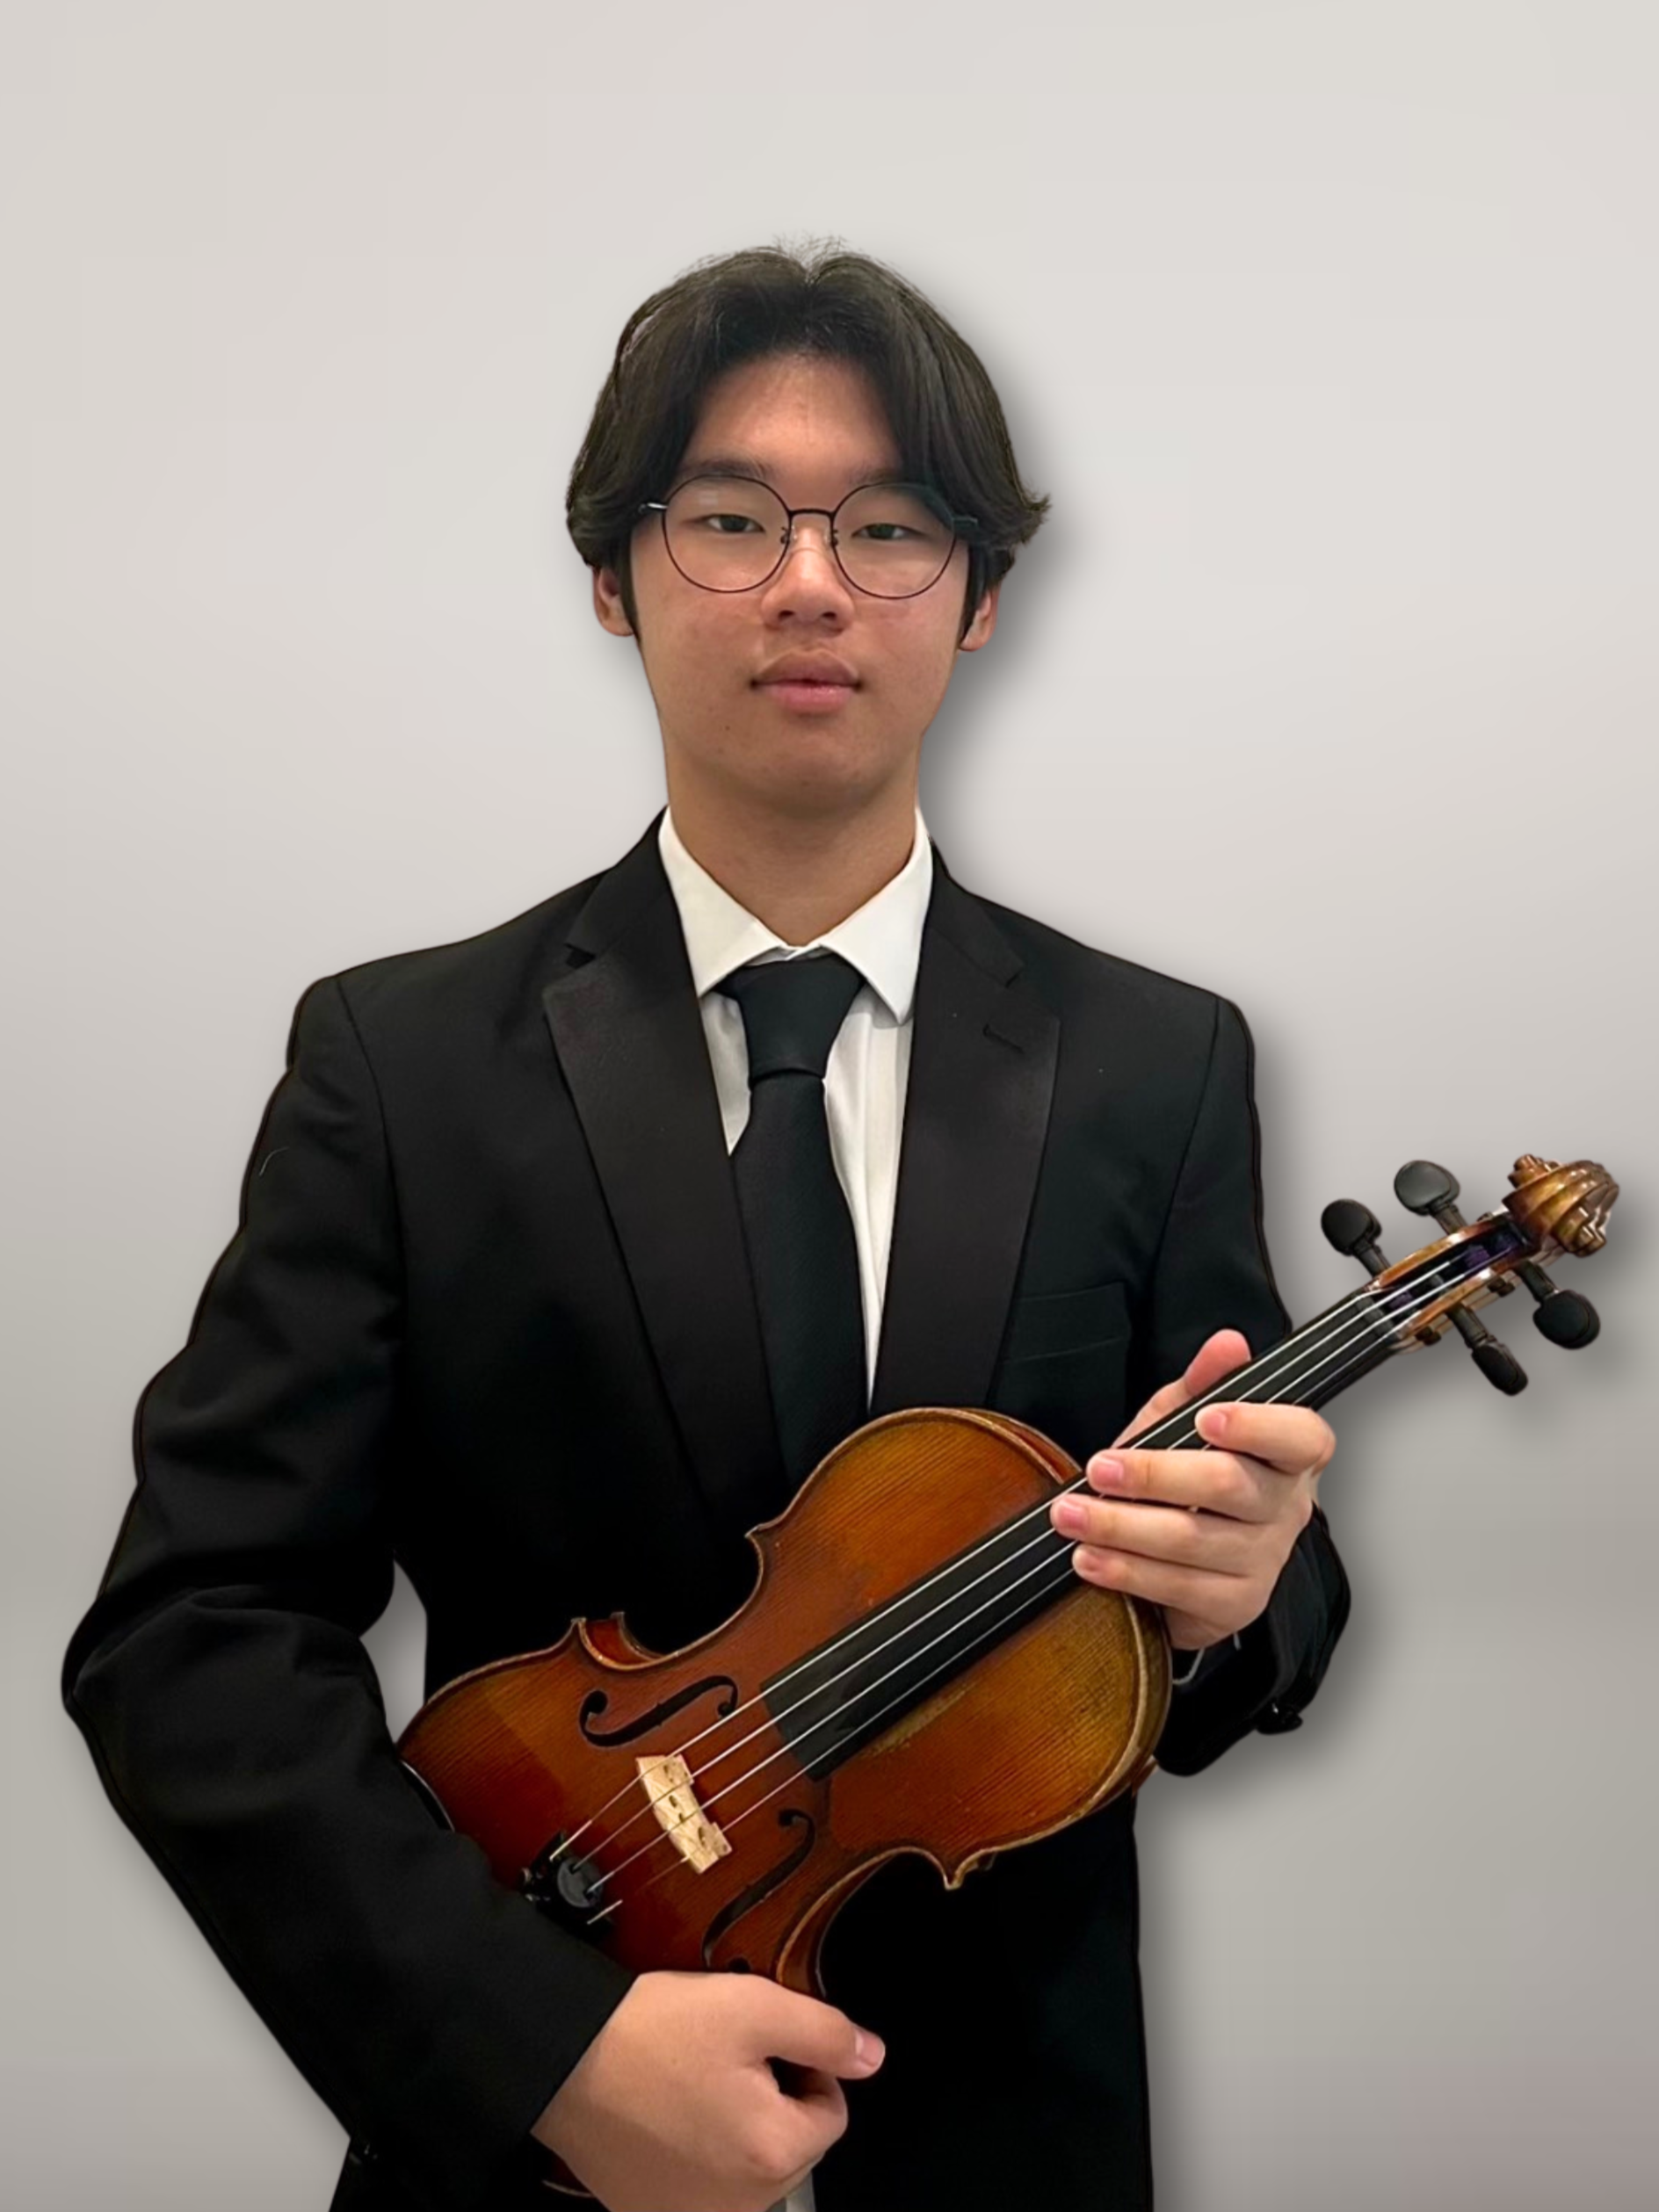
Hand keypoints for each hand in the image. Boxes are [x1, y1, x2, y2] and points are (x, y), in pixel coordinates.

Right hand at [532, 1967, 884, 2211]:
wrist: (563, 2056)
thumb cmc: (652, 2032)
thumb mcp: (754, 2006)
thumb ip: (826, 2033)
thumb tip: (872, 2057)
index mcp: (773, 2154)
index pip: (832, 2111)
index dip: (804, 2064)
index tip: (762, 2042)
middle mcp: (739, 2205)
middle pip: (790, 2143)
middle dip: (770, 2097)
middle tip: (723, 2056)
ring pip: (749, 2163)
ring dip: (735, 2125)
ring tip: (692, 2083)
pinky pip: (702, 2184)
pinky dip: (695, 2152)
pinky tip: (667, 2115)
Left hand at [1048, 1329, 1333, 1652]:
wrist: (1177, 1559)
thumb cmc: (1186, 1483)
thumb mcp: (1182, 1424)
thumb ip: (1201, 1383)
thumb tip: (1227, 1344)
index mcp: (1286, 1456)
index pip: (1301, 1436)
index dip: (1258, 1426)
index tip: (1206, 1416)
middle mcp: (1285, 1507)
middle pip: (1228, 1485)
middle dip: (1153, 1475)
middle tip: (1100, 1469)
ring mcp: (1265, 1559)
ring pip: (1192, 1539)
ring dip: (1120, 1526)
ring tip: (1072, 1514)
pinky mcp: (1236, 1603)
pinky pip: (1179, 1587)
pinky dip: (1126, 1571)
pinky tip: (1091, 1557)